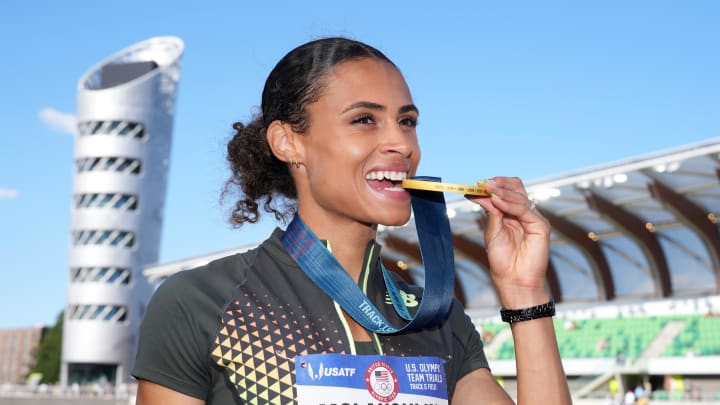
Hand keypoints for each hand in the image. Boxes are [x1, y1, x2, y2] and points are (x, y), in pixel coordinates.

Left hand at [466, 177, 550, 307]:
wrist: (513, 280)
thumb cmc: (502, 260)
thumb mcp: (492, 231)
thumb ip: (490, 212)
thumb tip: (481, 193)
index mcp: (512, 213)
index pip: (506, 191)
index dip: (494, 186)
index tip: (476, 186)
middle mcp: (524, 213)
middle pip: (516, 187)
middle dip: (499, 183)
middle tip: (482, 184)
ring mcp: (533, 218)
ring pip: (520, 196)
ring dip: (501, 192)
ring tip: (487, 190)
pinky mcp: (541, 226)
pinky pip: (525, 209)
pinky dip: (509, 203)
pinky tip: (497, 201)